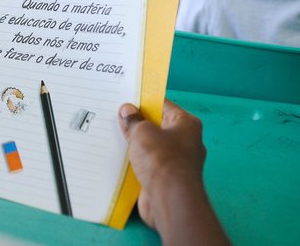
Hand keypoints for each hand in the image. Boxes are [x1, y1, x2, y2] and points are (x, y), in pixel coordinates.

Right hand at [118, 100, 206, 228]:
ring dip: (136, 145)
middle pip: (158, 127)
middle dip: (138, 124)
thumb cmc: (161, 158)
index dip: (144, 102)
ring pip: (152, 147)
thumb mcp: (142, 132)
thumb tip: (127, 110)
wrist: (169, 199)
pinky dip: (137, 163)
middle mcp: (186, 142)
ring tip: (113, 136)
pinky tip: (119, 159)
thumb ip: (134, 120)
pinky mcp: (167, 179)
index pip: (164, 106)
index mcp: (187, 124)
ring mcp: (177, 162)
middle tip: (115, 117)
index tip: (126, 100)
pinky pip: (149, 165)